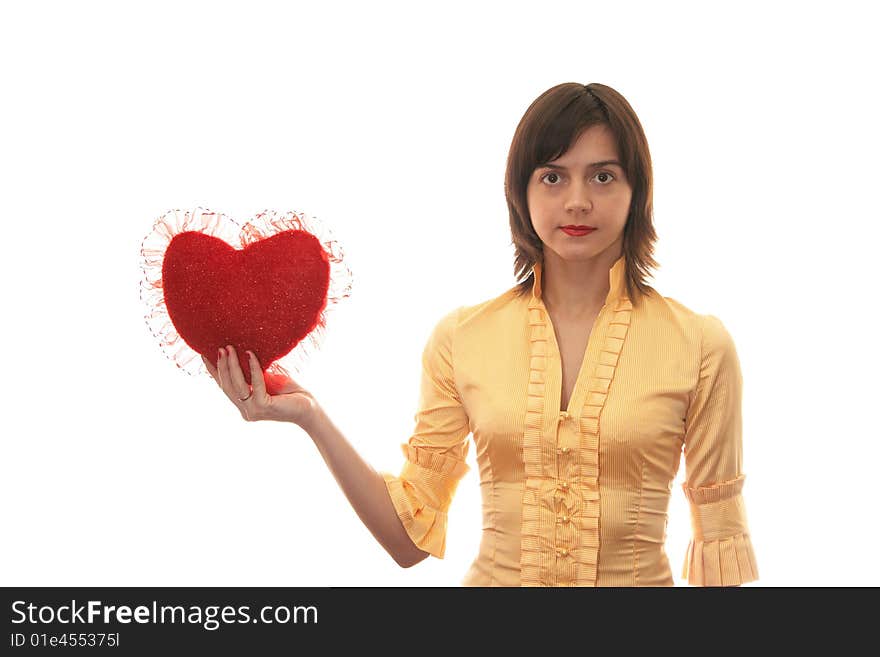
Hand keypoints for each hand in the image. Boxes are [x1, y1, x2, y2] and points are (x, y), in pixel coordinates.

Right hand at [202, 345, 317, 426]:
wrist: (310, 408)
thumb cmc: (291, 393)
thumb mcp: (267, 380)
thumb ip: (253, 373)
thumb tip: (243, 351)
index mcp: (244, 404)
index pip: (224, 386)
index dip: (213, 371)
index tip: (204, 354)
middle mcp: (246, 410)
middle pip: (227, 386)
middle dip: (222, 365)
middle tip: (220, 347)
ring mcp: (253, 411)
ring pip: (237, 385)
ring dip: (232, 365)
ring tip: (230, 348)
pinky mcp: (264, 407)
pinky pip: (255, 383)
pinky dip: (253, 368)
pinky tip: (252, 354)